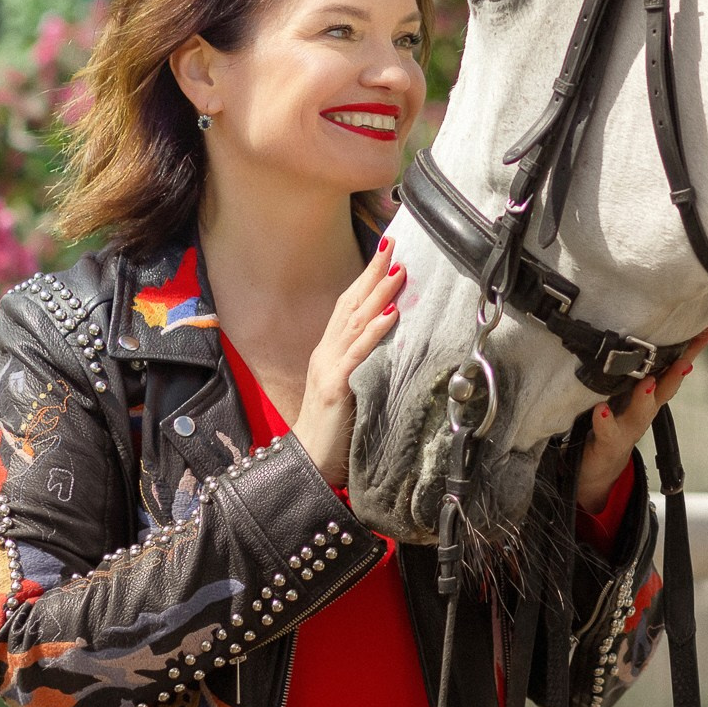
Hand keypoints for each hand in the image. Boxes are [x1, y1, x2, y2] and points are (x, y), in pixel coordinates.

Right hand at [294, 238, 404, 487]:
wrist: (309, 463)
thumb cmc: (333, 430)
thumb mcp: (350, 388)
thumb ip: (364, 363)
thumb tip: (392, 342)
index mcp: (330, 352)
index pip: (350, 306)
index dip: (367, 278)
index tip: (387, 254)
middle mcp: (326, 353)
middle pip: (351, 304)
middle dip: (373, 272)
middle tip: (393, 243)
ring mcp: (328, 368)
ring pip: (356, 322)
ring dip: (378, 294)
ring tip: (398, 270)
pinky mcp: (335, 387)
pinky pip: (357, 354)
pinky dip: (374, 332)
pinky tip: (390, 315)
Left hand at [575, 326, 707, 512]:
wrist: (600, 466)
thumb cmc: (615, 421)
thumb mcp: (629, 394)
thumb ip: (641, 370)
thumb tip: (653, 336)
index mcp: (650, 395)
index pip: (673, 369)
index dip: (691, 351)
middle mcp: (644, 412)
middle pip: (664, 390)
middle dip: (676, 373)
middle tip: (687, 358)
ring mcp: (627, 428)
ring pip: (639, 413)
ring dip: (644, 398)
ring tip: (646, 383)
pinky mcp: (607, 442)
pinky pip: (606, 432)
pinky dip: (605, 422)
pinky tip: (601, 411)